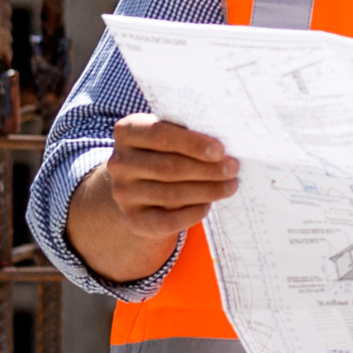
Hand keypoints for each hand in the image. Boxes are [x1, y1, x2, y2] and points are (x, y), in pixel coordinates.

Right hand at [84, 114, 239, 267]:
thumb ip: (186, 134)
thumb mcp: (168, 134)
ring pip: (171, 194)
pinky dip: (192, 213)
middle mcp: (119, 163)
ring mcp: (123, 193)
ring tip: (230, 186)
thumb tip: (222, 149)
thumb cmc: (163, 151)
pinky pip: (167, 221)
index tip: (220, 150)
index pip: (161, 135)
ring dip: (206, 190)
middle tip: (233, 168)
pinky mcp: (133, 219)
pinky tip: (208, 204)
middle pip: (169, 167)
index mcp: (127, 132)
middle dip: (207, 169)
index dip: (193, 143)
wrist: (138, 185)